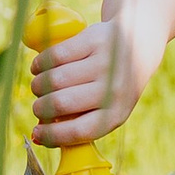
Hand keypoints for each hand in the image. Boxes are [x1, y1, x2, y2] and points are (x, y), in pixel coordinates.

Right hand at [31, 0, 170, 146]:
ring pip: (55, 79)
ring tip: (39, 86)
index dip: (52, 135)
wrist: (139, 42)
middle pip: (61, 104)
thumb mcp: (107, 107)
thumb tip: (39, 135)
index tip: (36, 133)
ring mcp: (105, 62)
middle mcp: (113, 89)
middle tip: (38, 106)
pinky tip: (39, 68)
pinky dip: (40, 63)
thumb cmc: (113, 83)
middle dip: (40, 108)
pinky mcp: (95, 39)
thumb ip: (80, 121)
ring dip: (38, 85)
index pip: (79, 131)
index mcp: (117, 113)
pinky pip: (56, 55)